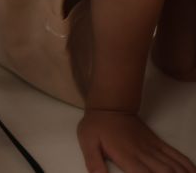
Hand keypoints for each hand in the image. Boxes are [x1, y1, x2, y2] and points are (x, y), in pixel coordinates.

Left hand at [77, 110, 195, 172]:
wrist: (110, 106)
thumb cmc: (97, 126)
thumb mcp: (87, 143)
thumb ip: (94, 162)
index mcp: (126, 156)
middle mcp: (143, 153)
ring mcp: (153, 147)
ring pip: (173, 165)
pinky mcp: (158, 142)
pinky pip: (175, 154)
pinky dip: (186, 164)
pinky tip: (193, 172)